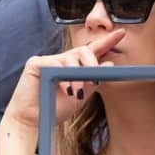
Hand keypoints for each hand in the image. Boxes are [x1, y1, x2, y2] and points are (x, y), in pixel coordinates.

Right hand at [3, 29, 124, 128]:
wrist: (33, 121)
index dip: (106, 42)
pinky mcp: (35, 63)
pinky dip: (63, 78)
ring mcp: (48, 60)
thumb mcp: (81, 96)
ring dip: (77, 77)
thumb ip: (94, 80)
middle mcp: (60, 60)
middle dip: (92, 63)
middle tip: (94, 78)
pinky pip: (55, 64)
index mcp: (72, 67)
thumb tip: (110, 63)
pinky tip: (65, 90)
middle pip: (83, 50)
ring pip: (70, 59)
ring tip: (76, 93)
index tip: (121, 33)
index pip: (91, 51)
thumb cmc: (54, 108)